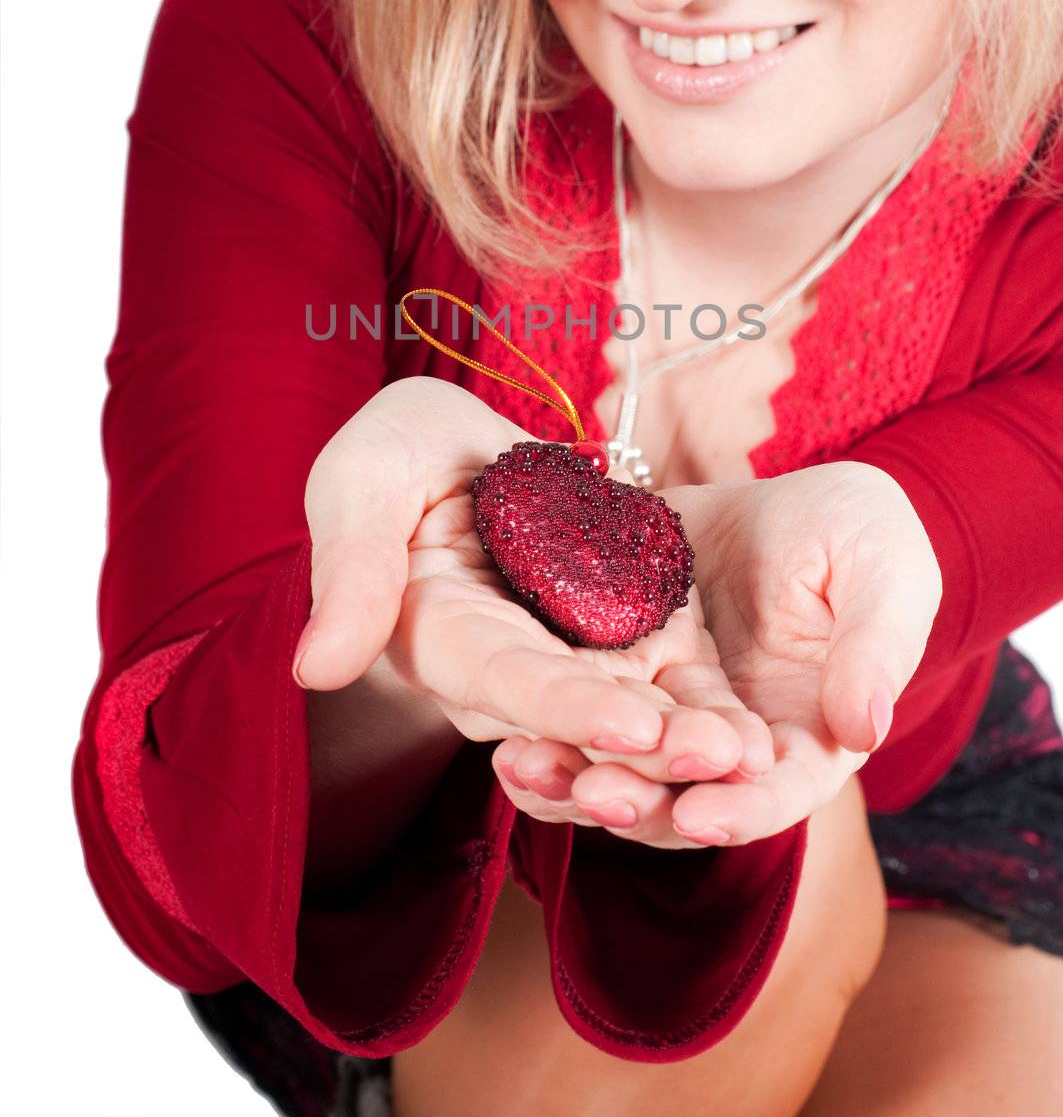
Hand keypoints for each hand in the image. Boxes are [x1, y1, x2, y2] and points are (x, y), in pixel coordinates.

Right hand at [298, 377, 769, 791]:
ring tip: (757, 753)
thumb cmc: (397, 455)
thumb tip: (316, 668)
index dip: (562, 706)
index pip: (502, 680)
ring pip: (633, 707)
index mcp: (441, 635)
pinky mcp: (624, 628)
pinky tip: (764, 724)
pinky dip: (710, 700)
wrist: (459, 446)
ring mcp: (571, 652)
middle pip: (580, 713)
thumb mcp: (363, 477)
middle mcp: (510, 664)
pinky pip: (668, 671)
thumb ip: (348, 564)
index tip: (630, 725)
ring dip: (690, 736)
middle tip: (723, 759)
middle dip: (648, 742)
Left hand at [496, 462, 941, 846]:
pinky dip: (539, 721)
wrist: (793, 492)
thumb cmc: (861, 534)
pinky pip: (575, 703)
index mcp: (805, 740)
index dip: (738, 810)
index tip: (697, 813)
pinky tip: (498, 727)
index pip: (774, 794)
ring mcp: (668, 706)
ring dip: (569, 775)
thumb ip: (877, 648)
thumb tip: (864, 727)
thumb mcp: (886, 572)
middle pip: (679, 794)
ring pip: (617, 762)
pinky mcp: (620, 663)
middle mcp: (728, 742)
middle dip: (634, 801)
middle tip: (590, 794)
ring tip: (521, 765)